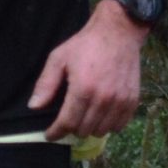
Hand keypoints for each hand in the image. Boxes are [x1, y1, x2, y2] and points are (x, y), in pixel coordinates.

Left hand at [29, 0, 145, 142]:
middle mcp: (103, 99)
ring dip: (90, 127)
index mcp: (83, 89)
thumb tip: (34, 107)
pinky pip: (119, 126)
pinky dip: (108, 125)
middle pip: (83, 130)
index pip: (67, 123)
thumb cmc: (85, 45)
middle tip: (68, 118)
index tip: (50, 135)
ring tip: (85, 115)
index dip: (56, 132)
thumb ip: (46, 84)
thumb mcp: (59, 59)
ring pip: (101, 131)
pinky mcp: (132, 101)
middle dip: (72, 128)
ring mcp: (120, 101)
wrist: (118, 33)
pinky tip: (101, 115)